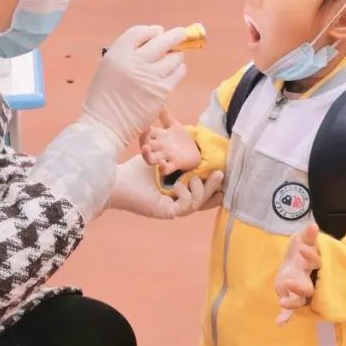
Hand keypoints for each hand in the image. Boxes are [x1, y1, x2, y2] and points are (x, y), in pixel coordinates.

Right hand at [83, 25, 187, 148]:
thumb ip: (125, 52)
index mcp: (118, 53)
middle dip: (175, 35)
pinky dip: (179, 69)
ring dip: (177, 54)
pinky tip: (175, 71)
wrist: (106, 124)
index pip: (140, 32)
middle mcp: (135, 61)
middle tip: (181, 34)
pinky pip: (178, 73)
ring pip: (174, 57)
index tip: (158, 32)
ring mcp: (150, 76)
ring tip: (175, 57)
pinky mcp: (161, 91)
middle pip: (162, 40)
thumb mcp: (107, 67)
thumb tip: (152, 40)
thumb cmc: (104, 96)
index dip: (152, 31)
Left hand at [108, 155, 224, 219]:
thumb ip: (176, 151)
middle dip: (214, 186)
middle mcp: (177, 199)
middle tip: (221, 174)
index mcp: (179, 188)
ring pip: (197, 203)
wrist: (119, 180)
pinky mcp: (166, 212)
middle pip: (203, 197)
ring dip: (200, 190)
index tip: (226, 175)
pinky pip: (186, 207)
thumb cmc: (138, 168)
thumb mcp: (163, 156)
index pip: (201, 188)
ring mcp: (173, 207)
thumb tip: (191, 133)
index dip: (215, 184)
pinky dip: (186, 194)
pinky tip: (179, 185)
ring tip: (195, 178)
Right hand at [140, 111, 201, 174]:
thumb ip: (165, 116)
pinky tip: (162, 162)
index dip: (144, 129)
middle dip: (142, 140)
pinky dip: (162, 167)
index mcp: (158, 138)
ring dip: (146, 154)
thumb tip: (159, 103)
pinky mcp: (175, 164)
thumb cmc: (180, 139)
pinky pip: (165, 169)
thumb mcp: (173, 126)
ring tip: (146, 147)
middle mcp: (159, 148)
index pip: (146, 133)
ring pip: (150, 159)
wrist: (194, 152)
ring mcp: (166, 156)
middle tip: (143, 132)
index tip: (144, 122)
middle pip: (145, 146)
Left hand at [274, 224, 321, 325]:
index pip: (316, 262)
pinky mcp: (291, 299)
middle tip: (287, 281)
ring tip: (282, 303)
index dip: (310, 256)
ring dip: (292, 303)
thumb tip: (313, 225)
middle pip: (309, 288)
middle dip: (299, 285)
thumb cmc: (300, 254)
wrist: (294, 265)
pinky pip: (291, 311)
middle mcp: (310, 281)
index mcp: (313, 266)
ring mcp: (301, 292)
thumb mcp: (302, 242)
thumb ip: (308, 235)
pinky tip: (279, 323)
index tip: (301, 248)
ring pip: (300, 301)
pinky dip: (285, 316)